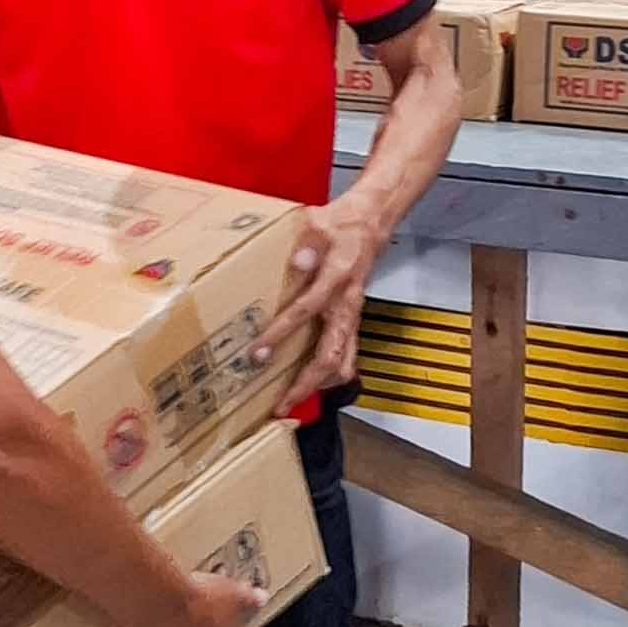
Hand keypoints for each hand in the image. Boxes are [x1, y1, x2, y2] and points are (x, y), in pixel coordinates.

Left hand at [253, 198, 385, 418]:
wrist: (369, 222)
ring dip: (318, 386)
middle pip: (330, 357)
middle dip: (304, 384)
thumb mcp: (320, 222)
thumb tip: (299, 261)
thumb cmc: (339, 224)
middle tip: (279, 404)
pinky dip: (329, 374)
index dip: (280, 334)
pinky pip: (346, 356)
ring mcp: (352, 316)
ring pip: (343, 363)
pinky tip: (308, 382)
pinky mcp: (352, 320)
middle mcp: (347, 305)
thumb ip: (309, 241)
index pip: (305, 312)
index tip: (258, 354)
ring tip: (291, 402)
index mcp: (337, 279)